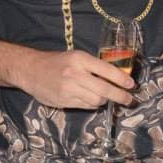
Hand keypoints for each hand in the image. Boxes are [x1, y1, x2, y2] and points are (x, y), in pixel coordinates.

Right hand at [19, 48, 134, 108]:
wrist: (31, 70)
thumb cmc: (57, 62)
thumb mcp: (76, 57)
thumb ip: (93, 67)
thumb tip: (117, 78)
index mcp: (80, 59)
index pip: (106, 70)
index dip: (121, 79)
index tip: (131, 85)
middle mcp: (75, 74)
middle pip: (104, 89)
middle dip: (120, 96)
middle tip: (129, 100)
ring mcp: (69, 89)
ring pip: (96, 100)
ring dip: (104, 100)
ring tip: (106, 97)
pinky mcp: (64, 101)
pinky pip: (85, 106)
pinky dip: (92, 104)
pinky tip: (91, 99)